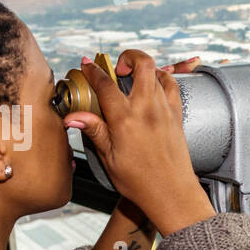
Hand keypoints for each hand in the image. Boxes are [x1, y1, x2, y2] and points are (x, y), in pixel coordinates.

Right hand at [63, 50, 214, 234]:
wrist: (172, 193)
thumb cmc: (139, 182)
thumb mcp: (109, 159)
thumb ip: (94, 131)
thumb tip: (72, 116)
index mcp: (125, 119)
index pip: (105, 84)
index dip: (92, 70)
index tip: (85, 65)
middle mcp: (147, 109)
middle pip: (142, 64)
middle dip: (127, 56)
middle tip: (117, 67)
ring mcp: (165, 110)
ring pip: (159, 72)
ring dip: (145, 69)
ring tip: (133, 78)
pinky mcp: (178, 116)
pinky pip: (173, 87)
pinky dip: (164, 79)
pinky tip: (154, 86)